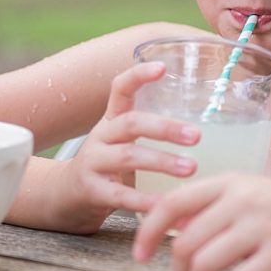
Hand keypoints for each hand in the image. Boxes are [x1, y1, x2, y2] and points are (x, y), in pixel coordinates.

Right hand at [52, 61, 200, 232]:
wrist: (63, 196)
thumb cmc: (107, 166)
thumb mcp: (121, 142)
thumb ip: (150, 132)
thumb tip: (207, 127)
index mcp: (111, 120)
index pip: (120, 88)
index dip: (138, 76)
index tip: (162, 67)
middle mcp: (100, 136)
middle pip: (131, 123)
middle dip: (165, 128)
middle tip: (197, 135)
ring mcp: (93, 163)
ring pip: (128, 157)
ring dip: (162, 161)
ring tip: (191, 168)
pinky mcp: (91, 191)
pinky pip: (120, 196)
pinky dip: (145, 200)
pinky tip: (166, 203)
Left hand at [133, 176, 270, 270]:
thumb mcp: (253, 191)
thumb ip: (216, 204)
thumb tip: (173, 225)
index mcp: (231, 182)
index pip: (172, 204)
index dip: (148, 232)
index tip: (140, 255)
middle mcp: (243, 201)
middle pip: (184, 242)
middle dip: (177, 270)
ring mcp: (263, 228)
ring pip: (204, 265)